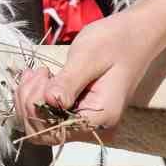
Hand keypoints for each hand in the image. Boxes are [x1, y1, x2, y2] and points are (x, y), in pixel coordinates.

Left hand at [16, 0, 165, 145]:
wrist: (136, 34)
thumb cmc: (115, 41)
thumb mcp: (88, 57)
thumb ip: (69, 82)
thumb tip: (49, 102)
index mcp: (100, 117)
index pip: (53, 131)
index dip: (36, 108)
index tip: (42, 75)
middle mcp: (94, 125)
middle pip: (44, 130)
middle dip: (29, 102)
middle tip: (38, 71)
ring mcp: (86, 118)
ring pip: (42, 123)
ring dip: (30, 98)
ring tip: (39, 71)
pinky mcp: (79, 108)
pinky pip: (49, 112)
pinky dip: (36, 95)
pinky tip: (39, 75)